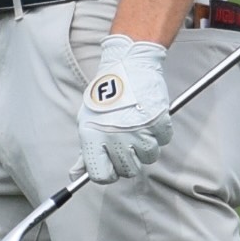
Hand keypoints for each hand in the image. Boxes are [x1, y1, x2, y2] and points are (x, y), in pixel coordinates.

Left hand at [78, 35, 172, 184]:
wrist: (129, 65)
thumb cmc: (106, 94)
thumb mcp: (88, 120)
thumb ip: (85, 150)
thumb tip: (76, 174)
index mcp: (92, 137)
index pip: (101, 176)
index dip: (108, 173)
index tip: (112, 165)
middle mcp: (115, 137)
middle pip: (129, 171)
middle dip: (129, 159)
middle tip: (127, 142)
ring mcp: (139, 130)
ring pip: (149, 157)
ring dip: (146, 145)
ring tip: (138, 125)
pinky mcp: (158, 122)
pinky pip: (163, 141)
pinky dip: (159, 132)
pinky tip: (148, 117)